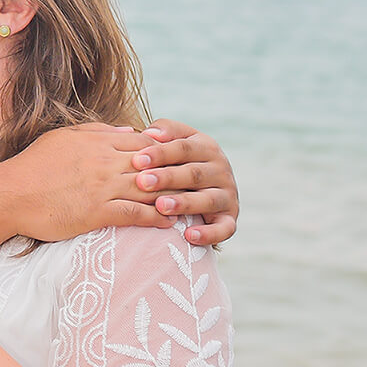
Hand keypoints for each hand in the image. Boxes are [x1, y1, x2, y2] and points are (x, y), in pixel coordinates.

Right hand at [10, 122, 238, 247]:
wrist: (10, 195)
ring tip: (191, 204)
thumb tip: (130, 130)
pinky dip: (155, 219)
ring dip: (172, 197)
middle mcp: (106, 162)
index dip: (166, 150)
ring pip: (149, 190)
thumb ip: (99, 132)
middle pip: (153, 165)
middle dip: (177, 172)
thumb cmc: (33, 166)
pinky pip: (135, 215)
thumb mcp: (64, 138)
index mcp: (99, 142)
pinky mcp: (97, 212)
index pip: (145, 142)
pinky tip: (169, 224)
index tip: (182, 158)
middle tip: (198, 181)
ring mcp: (103, 188)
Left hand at [133, 119, 238, 246]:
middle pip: (194, 173)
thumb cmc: (181, 159)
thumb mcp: (177, 140)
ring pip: (208, 199)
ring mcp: (227, 195)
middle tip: (143, 182)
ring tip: (161, 206)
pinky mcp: (230, 218)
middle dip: (167, 178)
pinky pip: (224, 228)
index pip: (183, 148)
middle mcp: (220, 170)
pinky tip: (189, 236)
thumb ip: (165, 130)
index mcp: (207, 148)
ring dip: (185, 203)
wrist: (209, 184)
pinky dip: (209, 233)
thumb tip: (150, 133)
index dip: (160, 153)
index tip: (137, 160)